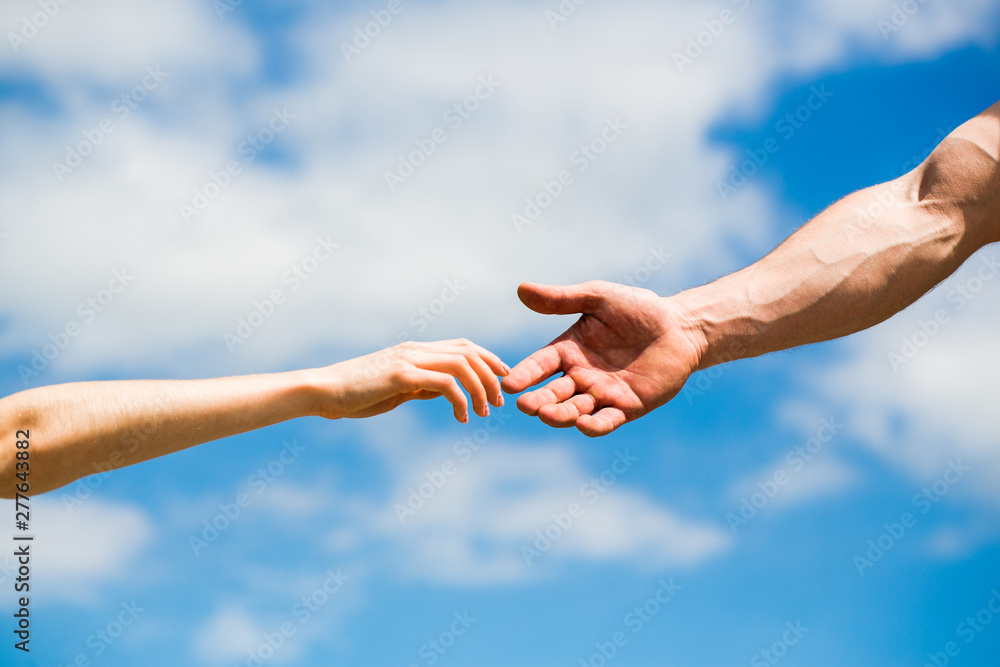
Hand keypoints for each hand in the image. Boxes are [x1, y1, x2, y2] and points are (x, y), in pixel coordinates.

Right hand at [309, 339, 508, 421]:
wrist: (323, 391)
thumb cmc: (355, 394)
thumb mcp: (396, 389)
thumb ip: (420, 386)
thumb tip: (444, 391)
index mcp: (415, 351)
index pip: (463, 346)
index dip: (488, 359)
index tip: (503, 379)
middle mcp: (415, 350)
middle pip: (469, 352)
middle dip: (491, 376)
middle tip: (498, 403)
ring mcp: (408, 359)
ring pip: (462, 365)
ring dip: (480, 389)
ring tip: (484, 413)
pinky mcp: (401, 375)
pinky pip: (445, 383)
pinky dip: (460, 400)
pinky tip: (461, 418)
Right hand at [501, 281, 703, 435]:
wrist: (679, 327)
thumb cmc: (637, 308)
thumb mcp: (598, 298)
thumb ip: (562, 299)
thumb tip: (521, 289)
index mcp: (569, 350)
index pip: (540, 364)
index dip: (525, 374)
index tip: (510, 383)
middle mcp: (581, 375)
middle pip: (554, 393)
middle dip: (539, 401)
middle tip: (525, 406)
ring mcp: (602, 394)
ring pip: (575, 409)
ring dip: (560, 414)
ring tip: (548, 414)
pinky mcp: (626, 407)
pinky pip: (606, 420)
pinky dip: (594, 426)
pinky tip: (583, 425)